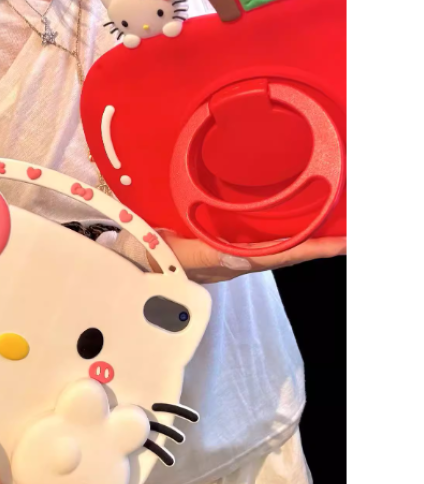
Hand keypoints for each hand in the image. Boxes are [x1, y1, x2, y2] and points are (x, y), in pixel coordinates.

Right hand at [150, 231, 345, 282]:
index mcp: (226, 262)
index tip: (343, 243)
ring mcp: (231, 253)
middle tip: (352, 233)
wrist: (130, 259)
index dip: (310, 249)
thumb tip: (242, 259)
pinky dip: (283, 232)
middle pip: (286, 253)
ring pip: (276, 246)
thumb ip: (203, 256)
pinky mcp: (223, 244)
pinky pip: (260, 238)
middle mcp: (236, 259)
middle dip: (319, 244)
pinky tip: (295, 221)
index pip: (277, 256)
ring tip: (334, 226)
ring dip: (306, 238)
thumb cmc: (149, 257)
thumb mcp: (171, 254)